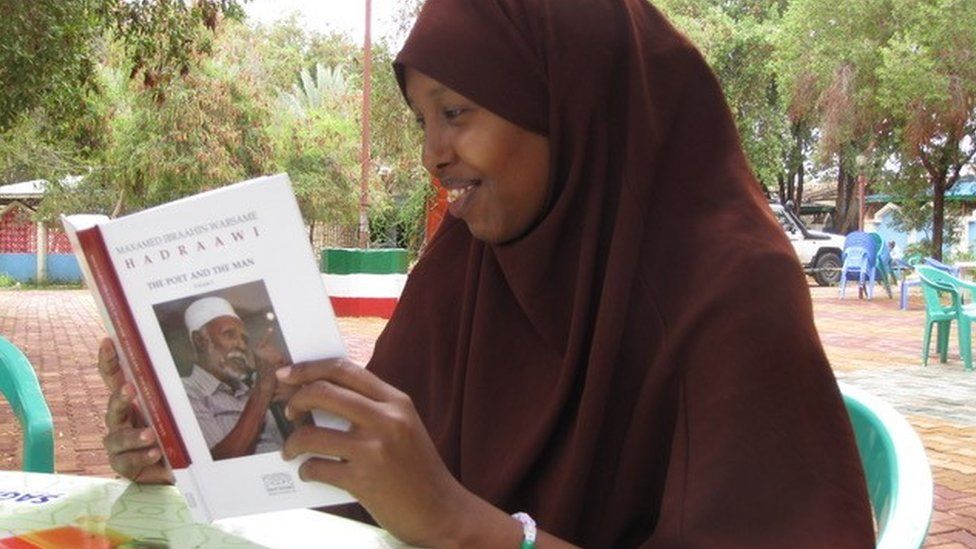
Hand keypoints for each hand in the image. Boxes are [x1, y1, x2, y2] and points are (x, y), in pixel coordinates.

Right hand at [97, 338, 172, 483]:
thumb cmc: (170, 434)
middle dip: (120, 397)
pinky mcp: (122, 466)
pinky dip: (141, 456)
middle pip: (112, 406)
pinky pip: (126, 461)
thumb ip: (173, 392)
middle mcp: (119, 422)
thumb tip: (197, 358)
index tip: (108, 342)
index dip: (109, 361)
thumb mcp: (173, 410)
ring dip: (133, 435)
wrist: (172, 468)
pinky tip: (155, 453)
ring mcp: (117, 445)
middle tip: (130, 390)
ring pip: (117, 437)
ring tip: (150, 434)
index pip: (114, 380)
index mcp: (130, 403)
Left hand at [277, 359, 480, 546]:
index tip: (288, 374)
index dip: (309, 368)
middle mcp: (386, 419)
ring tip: (291, 450)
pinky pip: (317, 467)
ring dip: (292, 442)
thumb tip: (322, 396)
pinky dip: (306, 470)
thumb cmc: (418, 469)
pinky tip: (310, 473)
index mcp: (396, 401)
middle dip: (296, 399)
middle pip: (323, 392)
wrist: (441, 510)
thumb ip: (372, 408)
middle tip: (289, 410)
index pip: (345, 369)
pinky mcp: (362, 480)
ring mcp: (373, 449)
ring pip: (311, 433)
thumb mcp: (404, 425)